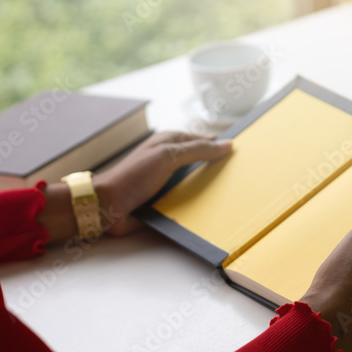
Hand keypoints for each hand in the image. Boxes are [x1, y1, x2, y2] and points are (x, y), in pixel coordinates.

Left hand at [93, 131, 232, 235]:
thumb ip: (197, 150)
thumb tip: (227, 144)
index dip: (221, 145)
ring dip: (209, 189)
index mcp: (170, 143)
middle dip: (218, 169)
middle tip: (242, 176)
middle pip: (202, 162)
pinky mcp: (165, 200)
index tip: (243, 152)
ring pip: (196, 183)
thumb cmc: (134, 176)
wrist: (108, 206)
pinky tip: (211, 210)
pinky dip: (197, 205)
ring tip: (233, 196)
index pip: (203, 140)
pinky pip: (187, 201)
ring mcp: (168, 181)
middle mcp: (170, 160)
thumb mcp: (168, 156)